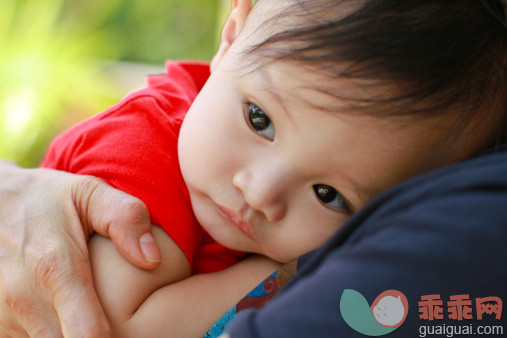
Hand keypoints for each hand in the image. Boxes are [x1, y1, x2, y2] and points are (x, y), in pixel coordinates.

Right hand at [0, 160, 160, 335]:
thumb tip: (152, 260)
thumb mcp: (89, 193)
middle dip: (97, 336)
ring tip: (88, 309)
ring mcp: (3, 313)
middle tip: (113, 316)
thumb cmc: (46, 198)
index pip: (87, 336)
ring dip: (69, 334)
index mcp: (55, 269)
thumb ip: (125, 219)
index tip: (129, 330)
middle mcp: (24, 298)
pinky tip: (64, 312)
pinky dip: (52, 330)